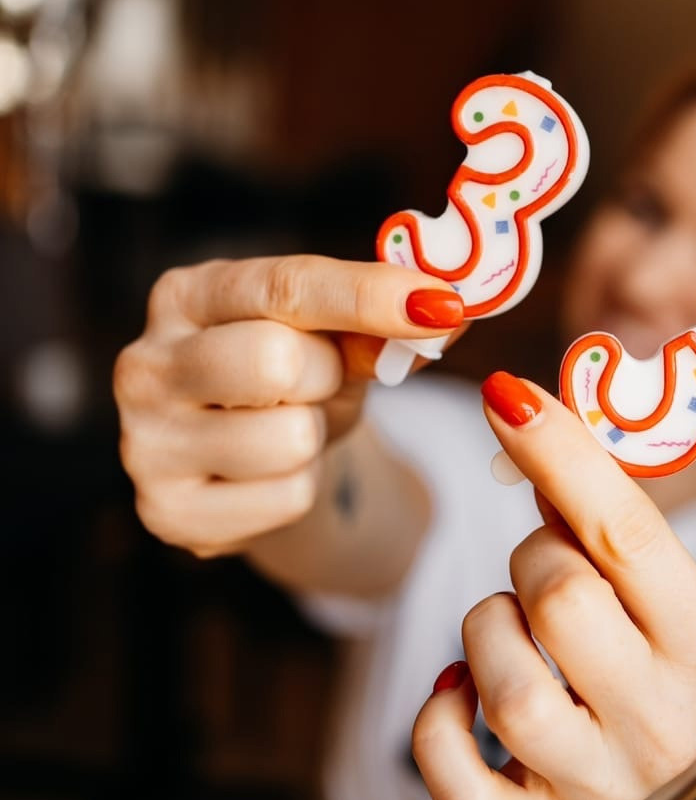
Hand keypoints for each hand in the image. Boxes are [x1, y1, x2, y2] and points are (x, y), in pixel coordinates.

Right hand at [114, 255, 463, 557]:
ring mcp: (146, 443)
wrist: (248, 462)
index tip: (440, 304)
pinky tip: (268, 477)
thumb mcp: (334, 338)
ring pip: (288, 438)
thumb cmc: (293, 379)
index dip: (367, 294)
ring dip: (313, 438)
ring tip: (288, 430)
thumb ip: (380, 323)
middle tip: (316, 382)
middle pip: (277, 359)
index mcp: (186, 295)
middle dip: (325, 375)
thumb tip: (446, 312)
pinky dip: (300, 489)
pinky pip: (285, 498)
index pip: (284, 286)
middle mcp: (146, 363)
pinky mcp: (166, 512)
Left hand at [411, 373, 695, 799]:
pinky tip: (458, 690)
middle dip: (529, 562)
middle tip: (541, 570)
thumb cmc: (650, 638)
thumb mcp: (651, 576)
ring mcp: (604, 785)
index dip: (559, 454)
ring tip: (510, 629)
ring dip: (485, 633)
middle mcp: (666, 722)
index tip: (504, 393)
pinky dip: (440, 728)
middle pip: (561, 604)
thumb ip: (592, 506)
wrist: (678, 762)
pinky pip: (461, 789)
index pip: (627, 533)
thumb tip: (515, 405)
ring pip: (508, 692)